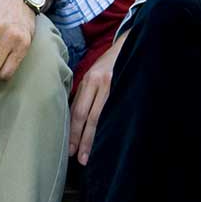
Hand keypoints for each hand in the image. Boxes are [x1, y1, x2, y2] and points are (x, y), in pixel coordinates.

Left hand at [70, 33, 124, 164]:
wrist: (132, 44)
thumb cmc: (111, 64)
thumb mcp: (94, 74)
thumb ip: (86, 94)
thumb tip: (75, 119)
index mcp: (87, 80)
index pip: (76, 110)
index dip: (71, 130)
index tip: (68, 148)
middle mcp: (97, 83)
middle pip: (85, 116)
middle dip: (80, 138)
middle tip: (77, 158)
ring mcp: (112, 84)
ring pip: (100, 116)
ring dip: (93, 138)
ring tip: (88, 155)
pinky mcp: (125, 85)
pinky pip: (116, 109)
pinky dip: (111, 126)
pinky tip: (110, 139)